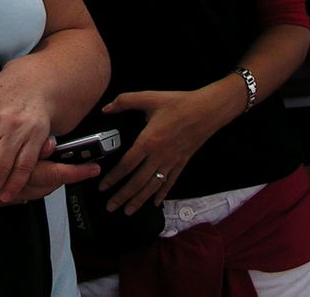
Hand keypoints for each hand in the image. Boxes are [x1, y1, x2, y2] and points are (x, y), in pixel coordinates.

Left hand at [97, 83, 239, 214]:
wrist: (207, 110)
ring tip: (128, 211)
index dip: (113, 178)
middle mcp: (159, 156)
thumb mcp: (149, 97)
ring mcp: (171, 162)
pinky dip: (162, 193)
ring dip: (139, 200)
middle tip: (110, 207)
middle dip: (123, 196)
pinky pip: (170, 182)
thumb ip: (125, 101)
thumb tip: (106, 108)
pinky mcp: (182, 163)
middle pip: (138, 181)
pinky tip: (156, 202)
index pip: (127, 165)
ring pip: (152, 186)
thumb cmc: (178, 103)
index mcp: (148, 141)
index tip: (103, 187)